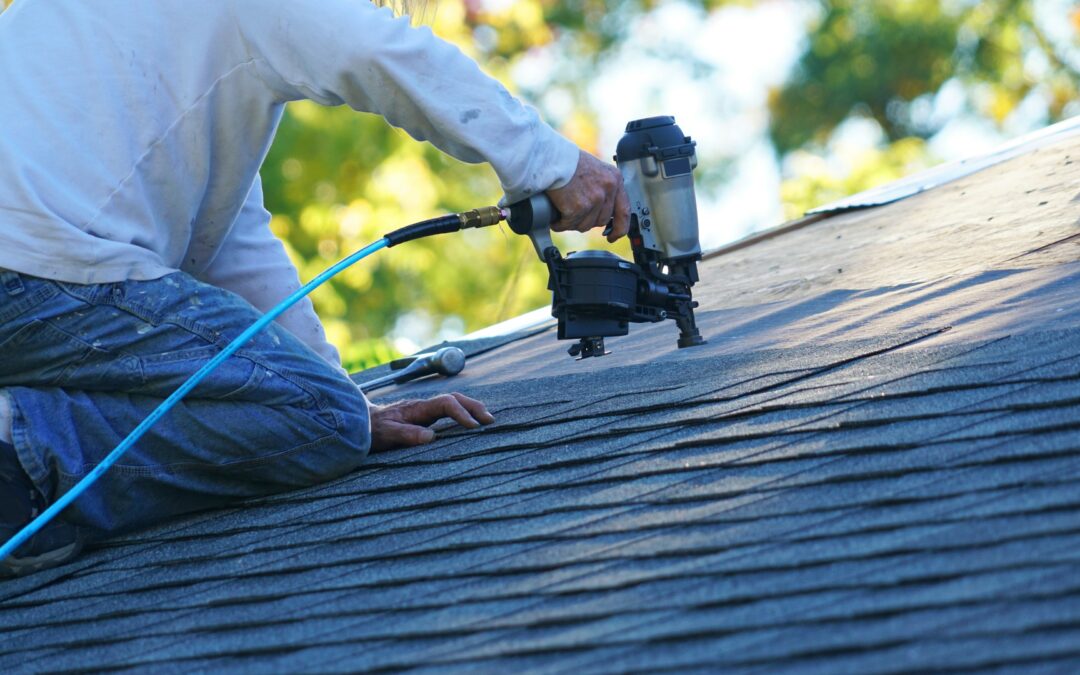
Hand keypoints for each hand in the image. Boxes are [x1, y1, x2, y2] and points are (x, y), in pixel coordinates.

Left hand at [369, 392, 494, 450]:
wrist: (361, 423)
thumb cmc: (373, 430)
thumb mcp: (387, 435)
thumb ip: (407, 434)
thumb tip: (431, 437)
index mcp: (417, 408)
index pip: (445, 403)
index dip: (461, 413)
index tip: (473, 427)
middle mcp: (424, 405)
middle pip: (455, 398)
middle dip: (474, 407)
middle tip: (490, 421)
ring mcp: (425, 410)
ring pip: (454, 402)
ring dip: (471, 408)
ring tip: (487, 420)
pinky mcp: (425, 416)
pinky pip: (449, 410)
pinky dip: (463, 413)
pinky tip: (471, 422)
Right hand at [546, 150, 629, 242]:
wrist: (551, 158)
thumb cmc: (567, 161)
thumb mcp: (595, 170)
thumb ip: (602, 188)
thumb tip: (601, 210)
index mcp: (614, 179)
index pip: (624, 211)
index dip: (620, 228)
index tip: (613, 236)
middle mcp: (608, 189)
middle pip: (601, 221)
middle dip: (587, 221)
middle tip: (574, 215)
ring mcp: (594, 199)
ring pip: (585, 225)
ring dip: (572, 222)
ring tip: (562, 212)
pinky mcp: (578, 207)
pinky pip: (569, 224)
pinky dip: (560, 223)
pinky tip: (555, 217)